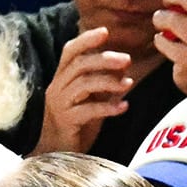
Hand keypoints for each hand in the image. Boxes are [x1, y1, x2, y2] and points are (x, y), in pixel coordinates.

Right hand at [35, 25, 132, 155]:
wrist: (57, 154)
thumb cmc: (76, 125)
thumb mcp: (90, 99)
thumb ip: (102, 84)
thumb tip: (124, 69)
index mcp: (62, 79)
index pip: (69, 51)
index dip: (86, 40)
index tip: (105, 32)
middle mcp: (57, 88)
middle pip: (79, 65)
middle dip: (104, 59)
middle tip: (127, 59)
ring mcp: (60, 105)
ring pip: (83, 84)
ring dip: (109, 82)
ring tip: (129, 84)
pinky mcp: (66, 122)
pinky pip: (87, 110)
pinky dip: (108, 107)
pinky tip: (123, 107)